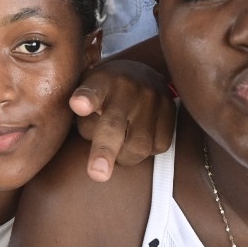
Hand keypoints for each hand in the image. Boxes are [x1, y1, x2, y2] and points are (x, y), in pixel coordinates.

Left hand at [70, 60, 175, 181]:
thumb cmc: (105, 91)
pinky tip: (137, 140)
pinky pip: (159, 145)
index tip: (78, 106)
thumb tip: (83, 128)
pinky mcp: (170, 110)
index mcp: (101, 82)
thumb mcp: (86, 90)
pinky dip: (147, 152)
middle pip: (114, 125)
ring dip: (124, 157)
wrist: (142, 72)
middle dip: (105, 151)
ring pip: (139, 145)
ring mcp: (151, 98)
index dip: (86, 98)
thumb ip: (80, 110)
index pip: (92, 90)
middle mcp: (127, 89)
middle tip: (97, 173)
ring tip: (118, 151)